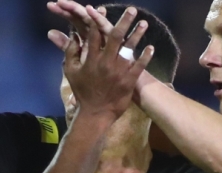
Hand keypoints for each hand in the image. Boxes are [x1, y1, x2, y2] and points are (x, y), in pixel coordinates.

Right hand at [46, 2, 153, 120]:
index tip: (101, 9)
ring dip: (137, 35)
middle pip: (116, 37)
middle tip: (132, 10)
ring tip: (144, 23)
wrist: (95, 113)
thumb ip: (71, 52)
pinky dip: (146, 56)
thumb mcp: (71, 72)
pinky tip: (151, 46)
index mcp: (92, 59)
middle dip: (124, 21)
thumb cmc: (83, 92)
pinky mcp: (129, 81)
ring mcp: (119, 71)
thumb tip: (74, 35)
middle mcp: (106, 62)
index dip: (98, 20)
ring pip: (130, 49)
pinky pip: (139, 66)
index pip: (95, 34)